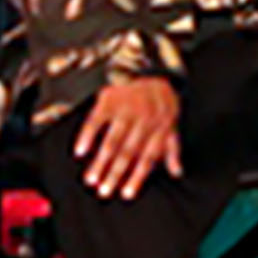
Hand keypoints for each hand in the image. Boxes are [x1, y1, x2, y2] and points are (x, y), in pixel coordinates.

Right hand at [76, 74, 181, 199]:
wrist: (149, 64)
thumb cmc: (161, 99)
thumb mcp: (172, 121)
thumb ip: (172, 148)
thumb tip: (177, 173)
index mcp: (160, 127)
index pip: (148, 157)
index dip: (137, 177)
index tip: (126, 194)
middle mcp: (145, 119)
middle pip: (128, 152)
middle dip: (115, 174)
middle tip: (104, 191)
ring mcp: (127, 108)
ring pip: (112, 141)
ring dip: (100, 162)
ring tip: (90, 180)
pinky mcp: (110, 98)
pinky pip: (96, 120)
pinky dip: (87, 136)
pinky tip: (80, 152)